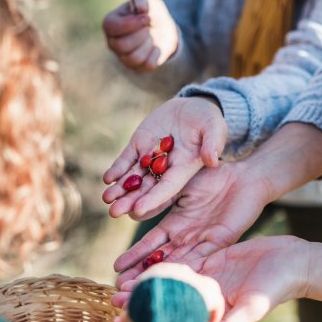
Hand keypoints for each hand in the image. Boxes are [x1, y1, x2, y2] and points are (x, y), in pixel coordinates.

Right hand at [102, 0, 178, 71]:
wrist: (162, 28)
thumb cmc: (150, 13)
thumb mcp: (148, 2)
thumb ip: (143, 1)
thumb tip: (141, 8)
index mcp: (110, 24)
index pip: (111, 27)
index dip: (131, 24)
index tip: (146, 18)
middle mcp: (113, 42)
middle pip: (122, 45)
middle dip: (142, 35)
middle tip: (149, 27)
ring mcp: (123, 57)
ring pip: (134, 58)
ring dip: (149, 45)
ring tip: (151, 36)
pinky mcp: (137, 67)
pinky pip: (147, 65)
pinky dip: (156, 54)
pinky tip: (156, 47)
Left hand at [103, 96, 227, 218]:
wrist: (191, 109)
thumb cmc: (208, 121)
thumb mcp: (215, 127)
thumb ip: (214, 143)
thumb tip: (211, 160)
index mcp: (184, 169)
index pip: (167, 188)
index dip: (153, 199)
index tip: (139, 210)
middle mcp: (165, 168)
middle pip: (146, 188)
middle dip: (130, 200)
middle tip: (114, 212)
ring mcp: (150, 158)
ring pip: (133, 177)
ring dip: (120, 189)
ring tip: (106, 199)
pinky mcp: (139, 146)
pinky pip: (126, 160)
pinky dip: (117, 169)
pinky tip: (107, 179)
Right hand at [111, 161, 269, 301]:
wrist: (244, 175)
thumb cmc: (212, 175)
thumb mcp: (179, 185)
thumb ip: (160, 196)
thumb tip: (135, 203)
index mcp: (175, 224)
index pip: (151, 244)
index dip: (134, 256)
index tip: (116, 267)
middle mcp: (187, 237)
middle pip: (161, 259)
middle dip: (142, 274)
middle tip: (122, 289)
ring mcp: (203, 242)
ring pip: (179, 263)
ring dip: (161, 276)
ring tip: (143, 289)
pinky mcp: (221, 240)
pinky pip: (202, 255)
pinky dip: (187, 267)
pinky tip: (173, 277)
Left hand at [117, 236, 309, 321]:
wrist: (294, 262)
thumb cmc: (276, 289)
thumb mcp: (251, 309)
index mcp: (212, 312)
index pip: (175, 317)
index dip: (152, 319)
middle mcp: (206, 297)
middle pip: (169, 298)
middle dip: (143, 301)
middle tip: (113, 303)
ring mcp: (207, 277)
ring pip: (171, 278)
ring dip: (147, 281)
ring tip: (120, 284)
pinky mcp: (211, 257)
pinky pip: (183, 258)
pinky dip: (162, 260)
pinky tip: (141, 261)